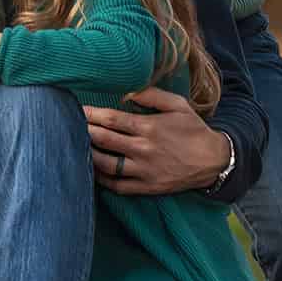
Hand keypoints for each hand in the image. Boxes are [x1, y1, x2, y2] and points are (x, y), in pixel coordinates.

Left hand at [83, 87, 228, 194]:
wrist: (214, 161)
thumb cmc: (193, 130)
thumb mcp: (178, 105)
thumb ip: (151, 95)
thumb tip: (125, 93)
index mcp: (149, 127)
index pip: (111, 119)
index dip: (90, 114)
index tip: (77, 109)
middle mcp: (143, 149)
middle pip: (103, 140)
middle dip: (83, 131)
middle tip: (68, 125)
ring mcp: (143, 170)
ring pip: (106, 164)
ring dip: (88, 154)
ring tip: (75, 146)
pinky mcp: (146, 187)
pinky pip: (117, 186)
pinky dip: (101, 179)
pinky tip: (92, 170)